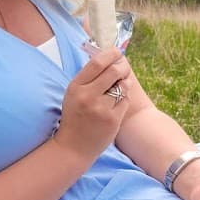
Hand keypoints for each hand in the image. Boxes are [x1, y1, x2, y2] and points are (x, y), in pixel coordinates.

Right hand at [53, 47, 132, 162]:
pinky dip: (125, 97)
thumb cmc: (75, 117)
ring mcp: (101, 109)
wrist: (73, 147)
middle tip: (123, 67)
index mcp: (75, 87)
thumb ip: (88, 77)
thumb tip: (108, 56)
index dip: (110, 53)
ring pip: (122, 85)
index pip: (97, 63)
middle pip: (113, 71)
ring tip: (120, 85)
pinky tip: (117, 102)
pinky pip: (126, 100)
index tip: (117, 52)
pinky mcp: (113, 120)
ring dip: (124, 82)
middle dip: (122, 66)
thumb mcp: (73, 94)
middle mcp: (88, 96)